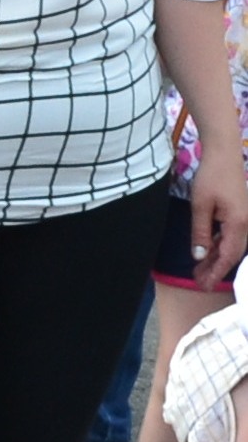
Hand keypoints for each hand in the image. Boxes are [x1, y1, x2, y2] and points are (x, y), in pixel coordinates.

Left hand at [196, 147, 247, 290]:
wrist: (223, 155)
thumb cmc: (211, 177)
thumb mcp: (200, 206)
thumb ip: (200, 233)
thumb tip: (200, 256)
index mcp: (239, 223)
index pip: (228, 255)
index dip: (217, 272)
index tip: (204, 285)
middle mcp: (247, 223)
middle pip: (232, 253)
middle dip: (216, 269)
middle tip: (198, 282)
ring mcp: (245, 218)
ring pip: (232, 245)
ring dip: (216, 258)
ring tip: (199, 271)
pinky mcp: (240, 214)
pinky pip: (231, 235)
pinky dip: (219, 246)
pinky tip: (207, 253)